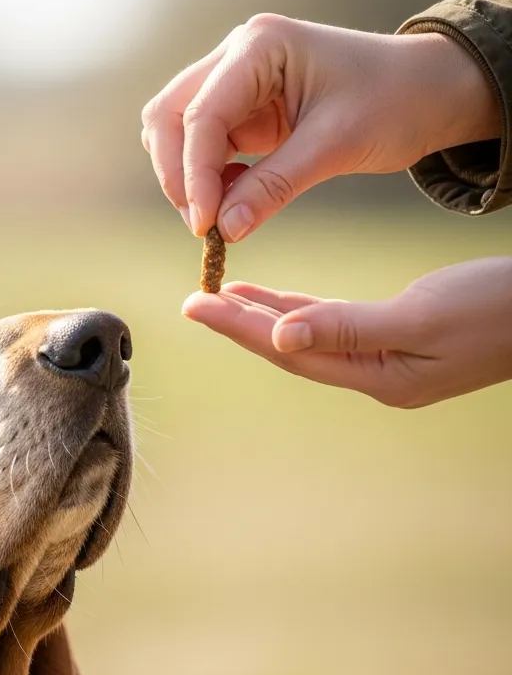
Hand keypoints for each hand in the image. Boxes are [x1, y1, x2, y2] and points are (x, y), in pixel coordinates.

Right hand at [141, 15, 501, 239]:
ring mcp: (234, 83)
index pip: (200, 114)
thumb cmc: (393, 101)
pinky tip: (231, 204)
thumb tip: (223, 231)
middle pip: (168, 117)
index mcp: (259, 47)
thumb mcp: (334, 146)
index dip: (194, 175)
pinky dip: (206, 182)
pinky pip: (201, 150)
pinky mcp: (240, 112)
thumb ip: (272, 188)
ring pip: (175, 133)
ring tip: (217, 217)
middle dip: (178, 175)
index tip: (205, 226)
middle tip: (203, 225)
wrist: (427, 92)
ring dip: (185, 179)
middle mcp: (236, 58)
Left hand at [181, 258, 511, 407]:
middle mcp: (373, 376)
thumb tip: (280, 336)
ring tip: (222, 297)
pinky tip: (276, 299)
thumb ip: (349, 327)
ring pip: (308, 335)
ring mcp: (385, 361)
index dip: (239, 328)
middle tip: (193, 304)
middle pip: (290, 347)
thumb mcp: (422, 316)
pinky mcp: (397, 339)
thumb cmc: (499, 307)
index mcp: (376, 377)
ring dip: (265, 317)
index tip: (196, 307)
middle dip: (240, 326)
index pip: (289, 351)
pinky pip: (333, 325)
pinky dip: (301, 310)